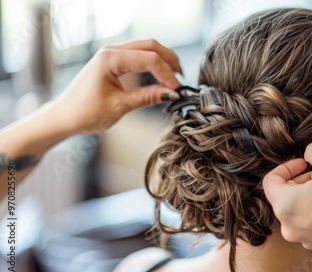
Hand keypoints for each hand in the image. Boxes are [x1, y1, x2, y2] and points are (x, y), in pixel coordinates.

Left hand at [48, 39, 182, 133]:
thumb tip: (170, 93)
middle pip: (150, 46)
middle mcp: (111, 51)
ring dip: (162, 60)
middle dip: (169, 60)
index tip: (176, 90)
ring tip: (174, 77)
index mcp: (110, 59)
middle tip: (181, 78)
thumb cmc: (85, 112)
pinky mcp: (113, 62)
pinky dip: (152, 64)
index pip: (149, 59)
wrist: (64, 117)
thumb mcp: (120, 107)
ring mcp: (111, 55)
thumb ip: (147, 97)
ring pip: (146, 48)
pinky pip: (138, 56)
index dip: (167, 74)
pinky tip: (160, 76)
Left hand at [263, 141, 311, 249]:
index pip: (270, 180)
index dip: (288, 166)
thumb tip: (309, 153)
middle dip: (299, 179)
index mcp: (284, 206)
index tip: (306, 163)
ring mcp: (302, 238)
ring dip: (308, 193)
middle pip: (283, 194)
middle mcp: (288, 226)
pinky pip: (308, 220)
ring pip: (295, 207)